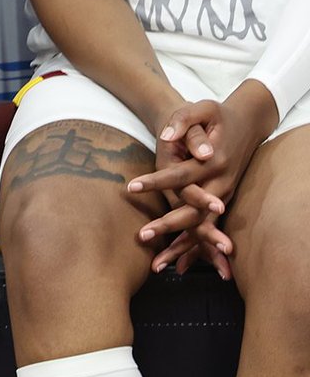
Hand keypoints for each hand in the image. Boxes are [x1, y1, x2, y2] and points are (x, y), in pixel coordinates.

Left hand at [129, 83, 277, 260]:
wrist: (244, 123)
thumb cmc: (216, 115)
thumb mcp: (201, 108)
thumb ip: (183, 121)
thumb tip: (166, 136)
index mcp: (212, 162)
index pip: (180, 175)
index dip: (155, 181)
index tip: (131, 188)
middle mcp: (219, 183)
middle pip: (192, 210)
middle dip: (167, 225)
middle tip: (142, 235)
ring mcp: (222, 195)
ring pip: (201, 226)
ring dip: (180, 247)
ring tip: (156, 266)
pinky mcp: (220, 202)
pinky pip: (206, 229)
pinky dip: (194, 248)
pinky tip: (179, 267)